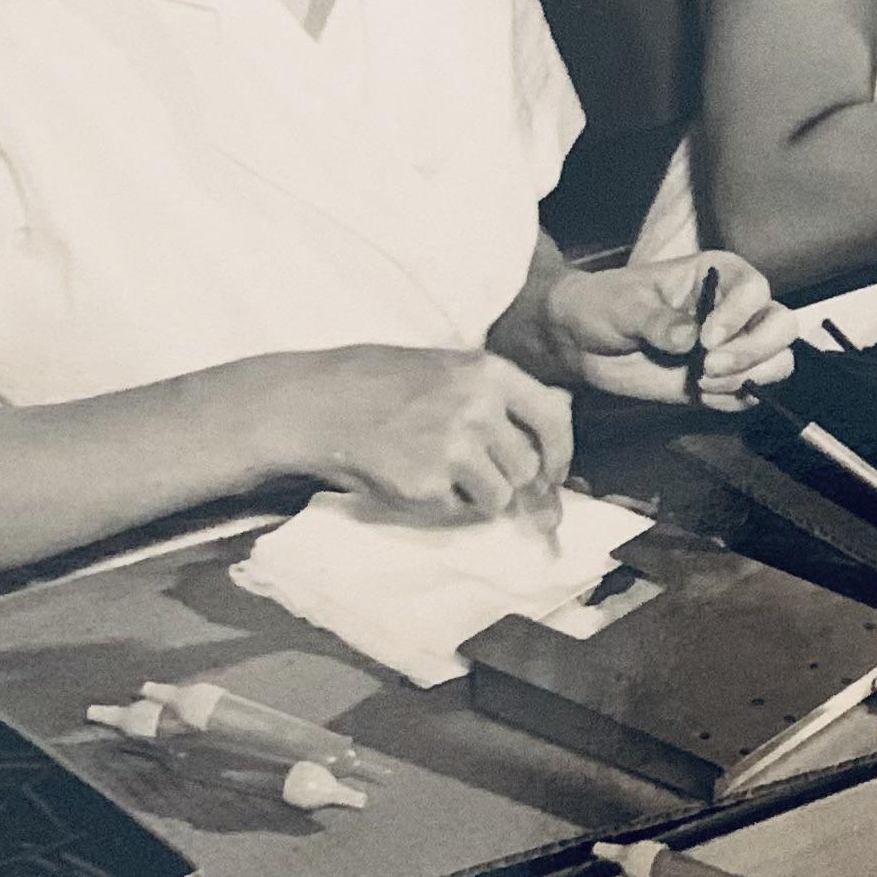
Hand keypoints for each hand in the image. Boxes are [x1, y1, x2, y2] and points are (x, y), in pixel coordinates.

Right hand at [266, 345, 577, 520]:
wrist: (315, 404)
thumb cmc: (380, 383)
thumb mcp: (449, 366)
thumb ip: (500, 391)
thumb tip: (561, 411)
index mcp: (489, 373)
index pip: (553, 418)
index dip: (559, 453)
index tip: (554, 474)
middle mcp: (479, 409)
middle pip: (526, 467)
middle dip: (510, 480)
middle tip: (480, 477)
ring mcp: (453, 448)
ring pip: (498, 496)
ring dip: (479, 496)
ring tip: (440, 473)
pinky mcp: (426, 485)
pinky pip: (458, 511)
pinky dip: (443, 506)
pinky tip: (412, 479)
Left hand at [537, 254, 796, 406]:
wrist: (580, 343)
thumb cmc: (602, 306)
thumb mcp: (623, 306)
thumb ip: (657, 320)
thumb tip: (689, 339)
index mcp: (718, 275)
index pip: (755, 290)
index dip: (740, 315)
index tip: (707, 338)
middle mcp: (736, 309)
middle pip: (781, 327)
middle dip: (754, 352)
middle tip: (708, 368)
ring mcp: (733, 346)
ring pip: (777, 363)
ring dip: (748, 379)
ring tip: (702, 383)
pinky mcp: (722, 379)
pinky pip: (750, 394)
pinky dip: (732, 399)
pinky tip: (699, 394)